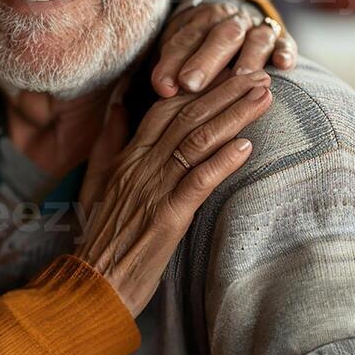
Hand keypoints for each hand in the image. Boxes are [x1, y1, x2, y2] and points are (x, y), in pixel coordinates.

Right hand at [75, 71, 272, 314]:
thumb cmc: (100, 238)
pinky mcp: (166, 218)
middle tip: (259, 72)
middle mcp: (140, 167)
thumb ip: (110, 141)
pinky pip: (197, 182)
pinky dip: (222, 162)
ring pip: (196, 141)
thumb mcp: (96, 182)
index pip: (166, 108)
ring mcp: (152, 190)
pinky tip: (247, 145)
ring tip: (264, 97)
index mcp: (127, 157)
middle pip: (187, 116)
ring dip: (234, 116)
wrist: (90, 284)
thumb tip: (119, 103)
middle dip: (226, 91)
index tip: (230, 70)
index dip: (199, 85)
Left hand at [151, 1, 296, 97]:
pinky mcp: (282, 40)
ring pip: (255, 39)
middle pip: (220, 36)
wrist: (236, 22)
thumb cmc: (202, 49)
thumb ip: (172, 68)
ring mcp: (258, 30)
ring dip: (247, 58)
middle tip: (191, 84)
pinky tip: (283, 64)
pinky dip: (285, 51)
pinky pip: (285, 43)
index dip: (172, 63)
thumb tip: (163, 90)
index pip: (185, 40)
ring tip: (239, 79)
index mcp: (201, 20)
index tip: (163, 88)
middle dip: (205, 60)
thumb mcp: (183, 52)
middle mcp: (231, 21)